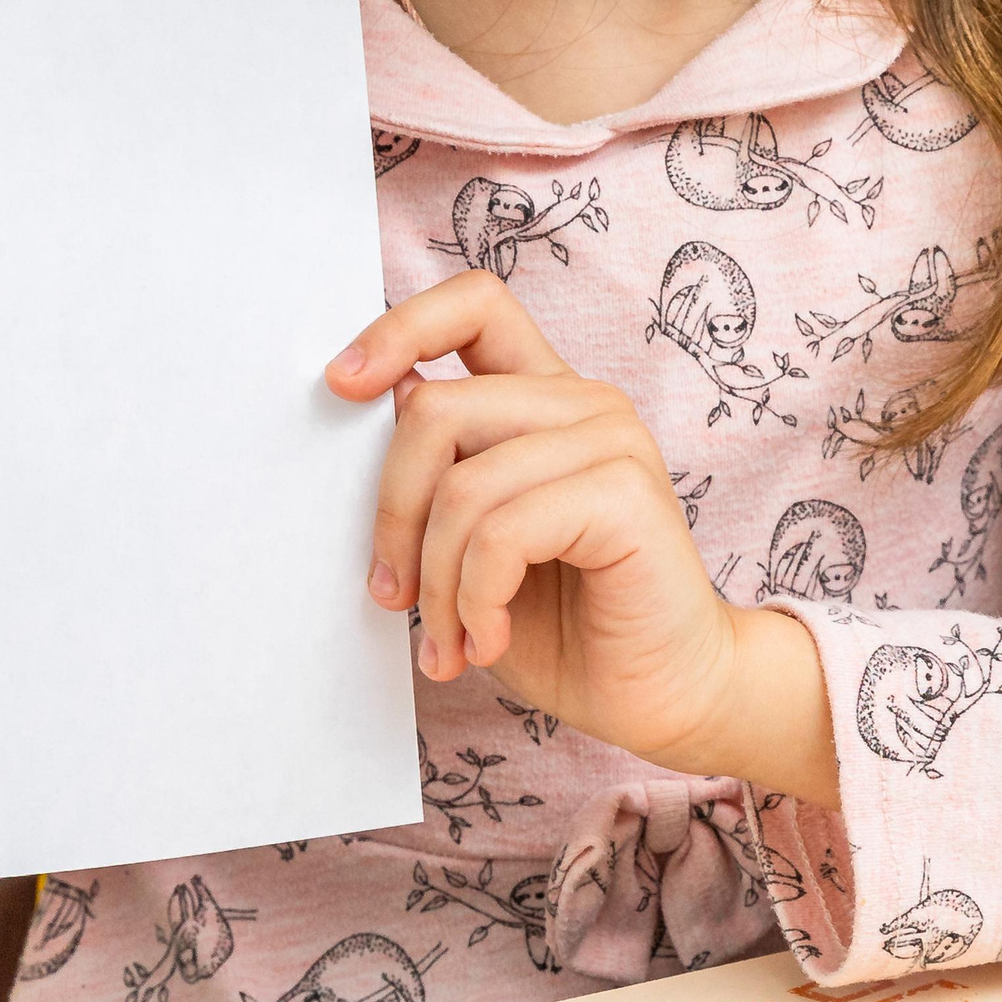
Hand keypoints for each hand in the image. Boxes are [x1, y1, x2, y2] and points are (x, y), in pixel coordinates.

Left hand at [327, 272, 838, 806]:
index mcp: (541, 395)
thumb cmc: (563, 626)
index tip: (341, 385)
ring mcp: (612, 440)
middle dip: (392, 514)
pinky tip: (486, 641)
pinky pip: (503, 531)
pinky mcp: (628, 494)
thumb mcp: (469, 544)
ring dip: (437, 583)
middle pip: (433, 407)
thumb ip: (438, 472)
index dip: (399, 329)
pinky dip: (476, 599)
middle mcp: (580, 402)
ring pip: (462, 485)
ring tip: (449, 641)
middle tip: (395, 596)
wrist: (660, 698)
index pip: (473, 302)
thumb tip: (384, 401)